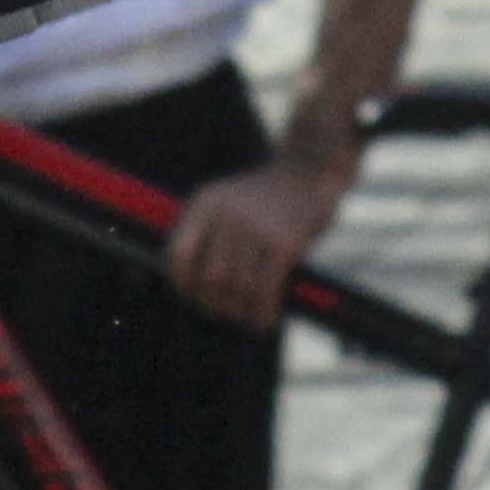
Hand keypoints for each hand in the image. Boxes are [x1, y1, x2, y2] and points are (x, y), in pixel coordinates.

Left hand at [161, 150, 344, 327]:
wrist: (311, 170)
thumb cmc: (268, 196)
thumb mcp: (228, 201)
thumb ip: (208, 234)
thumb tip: (192, 284)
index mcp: (206, 203)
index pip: (179, 254)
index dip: (183, 283)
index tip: (194, 296)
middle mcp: (226, 214)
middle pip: (210, 277)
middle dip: (215, 303)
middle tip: (226, 311)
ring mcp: (256, 228)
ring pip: (238, 288)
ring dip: (242, 313)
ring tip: (249, 319)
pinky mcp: (284, 243)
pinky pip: (266, 290)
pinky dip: (264, 313)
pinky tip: (266, 320)